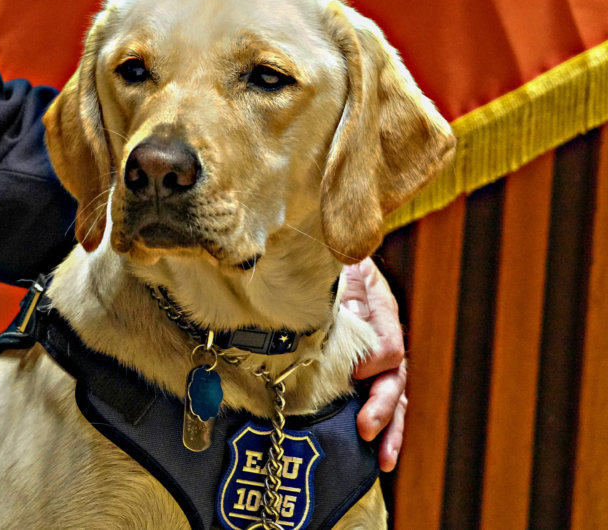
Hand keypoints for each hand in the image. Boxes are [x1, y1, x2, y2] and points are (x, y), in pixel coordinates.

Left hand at [342, 257, 406, 470]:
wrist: (317, 252)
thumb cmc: (323, 256)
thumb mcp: (337, 263)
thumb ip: (348, 287)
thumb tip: (353, 314)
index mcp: (379, 307)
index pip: (386, 344)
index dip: (372, 362)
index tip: (352, 372)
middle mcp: (384, 335)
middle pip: (393, 376)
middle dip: (381, 406)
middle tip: (366, 428)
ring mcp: (378, 356)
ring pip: (393, 397)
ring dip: (390, 429)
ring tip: (383, 459)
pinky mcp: (367, 371)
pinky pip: (382, 402)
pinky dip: (383, 429)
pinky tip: (380, 456)